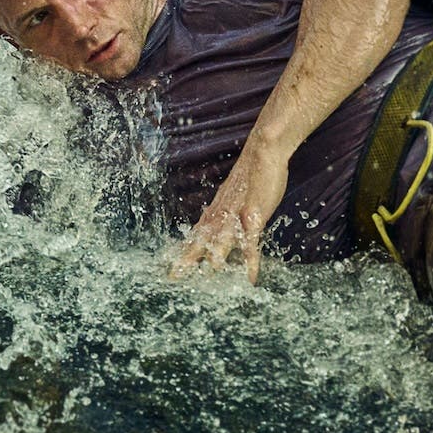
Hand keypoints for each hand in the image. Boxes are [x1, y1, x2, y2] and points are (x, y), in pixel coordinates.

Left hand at [166, 150, 288, 283]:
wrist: (261, 154)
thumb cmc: (248, 177)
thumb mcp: (231, 198)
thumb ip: (222, 214)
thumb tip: (213, 225)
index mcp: (214, 214)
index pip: (194, 237)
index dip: (182, 254)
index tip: (171, 271)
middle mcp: (220, 217)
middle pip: (200, 242)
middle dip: (187, 261)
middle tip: (174, 277)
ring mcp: (236, 217)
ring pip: (221, 241)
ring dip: (214, 259)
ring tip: (207, 278)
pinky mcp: (253, 216)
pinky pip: (251, 243)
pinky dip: (250, 262)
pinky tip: (250, 276)